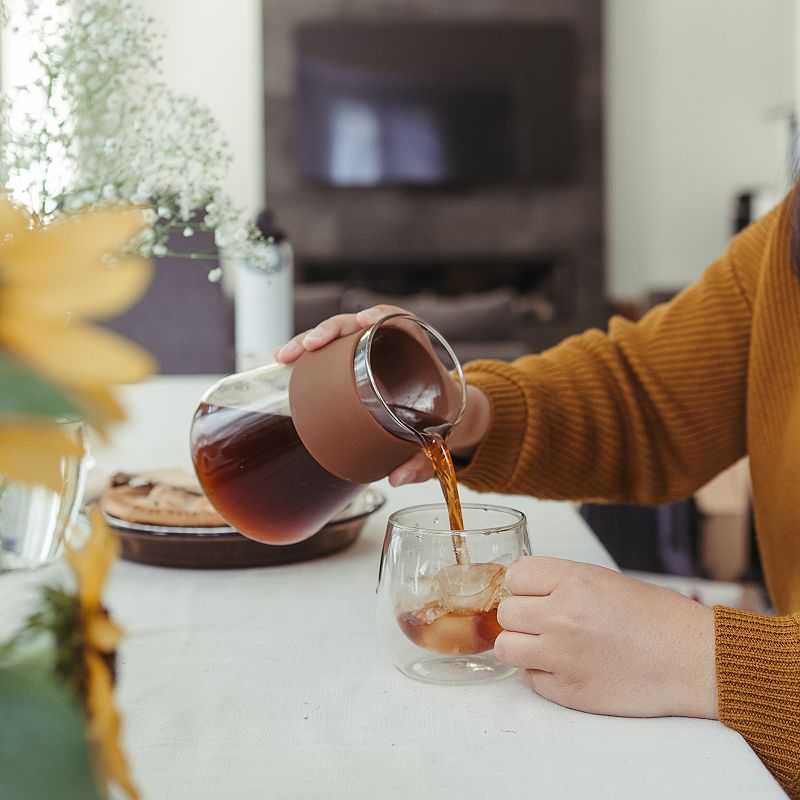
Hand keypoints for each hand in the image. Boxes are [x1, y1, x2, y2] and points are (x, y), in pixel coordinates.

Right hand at [275, 305, 491, 485]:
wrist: (444, 419)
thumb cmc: (442, 421)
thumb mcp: (437, 442)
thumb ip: (423, 461)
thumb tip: (396, 478)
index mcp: (418, 351)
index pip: (399, 320)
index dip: (382, 316)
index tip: (367, 320)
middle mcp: (390, 345)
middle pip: (358, 325)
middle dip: (330, 330)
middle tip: (310, 345)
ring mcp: (369, 353)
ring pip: (337, 336)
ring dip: (308, 340)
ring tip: (284, 355)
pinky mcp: (353, 364)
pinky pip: (329, 353)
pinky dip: (307, 354)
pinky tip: (285, 362)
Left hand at [495, 557, 717, 718]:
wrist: (694, 660)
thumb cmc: (656, 617)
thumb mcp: (603, 580)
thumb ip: (560, 583)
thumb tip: (523, 589)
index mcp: (573, 582)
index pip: (515, 576)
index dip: (524, 585)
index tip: (535, 592)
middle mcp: (562, 617)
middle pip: (506, 612)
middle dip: (522, 616)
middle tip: (545, 621)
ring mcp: (563, 656)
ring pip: (507, 647)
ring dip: (523, 646)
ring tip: (547, 645)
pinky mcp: (569, 692)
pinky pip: (530, 679)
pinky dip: (542, 674)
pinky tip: (568, 667)